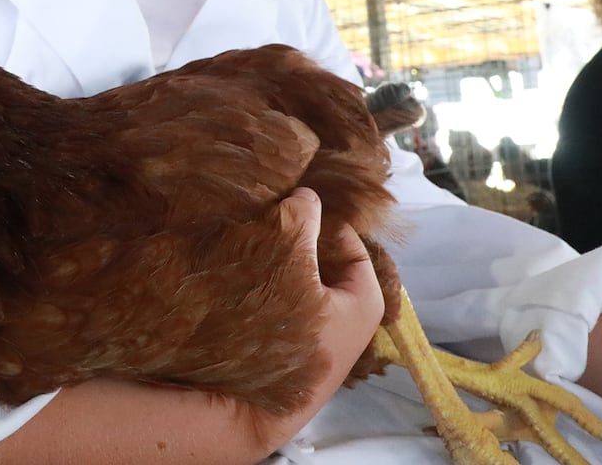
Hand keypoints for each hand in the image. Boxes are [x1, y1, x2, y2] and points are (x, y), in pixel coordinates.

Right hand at [244, 187, 385, 451]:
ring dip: (283, 268)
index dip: (326, 222)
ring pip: (306, 290)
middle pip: (329, 269)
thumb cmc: (273, 325)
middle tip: (273, 225)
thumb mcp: (285, 256)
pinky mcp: (292, 360)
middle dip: (303, 245)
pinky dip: (272, 293)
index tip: (295, 208)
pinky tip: (244, 282)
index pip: (355, 246)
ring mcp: (319, 347)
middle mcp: (349, 329)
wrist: (236, 405)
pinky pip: (288, 312)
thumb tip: (307, 196)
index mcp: (365, 304)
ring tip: (255, 249)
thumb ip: (300, 217)